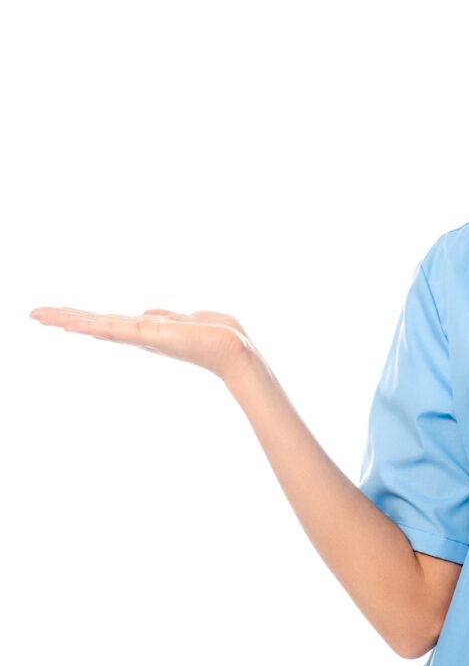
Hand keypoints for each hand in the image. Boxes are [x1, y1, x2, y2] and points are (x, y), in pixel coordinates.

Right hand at [28, 306, 258, 380]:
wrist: (235, 351)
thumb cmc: (221, 337)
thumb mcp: (191, 320)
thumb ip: (168, 317)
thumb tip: (150, 313)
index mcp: (150, 331)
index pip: (111, 323)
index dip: (85, 318)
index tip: (61, 315)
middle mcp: (141, 336)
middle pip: (97, 324)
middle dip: (66, 318)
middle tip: (35, 313)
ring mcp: (143, 337)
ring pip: (99, 326)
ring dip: (69, 320)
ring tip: (40, 315)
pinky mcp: (149, 337)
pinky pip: (114, 329)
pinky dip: (91, 326)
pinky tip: (69, 324)